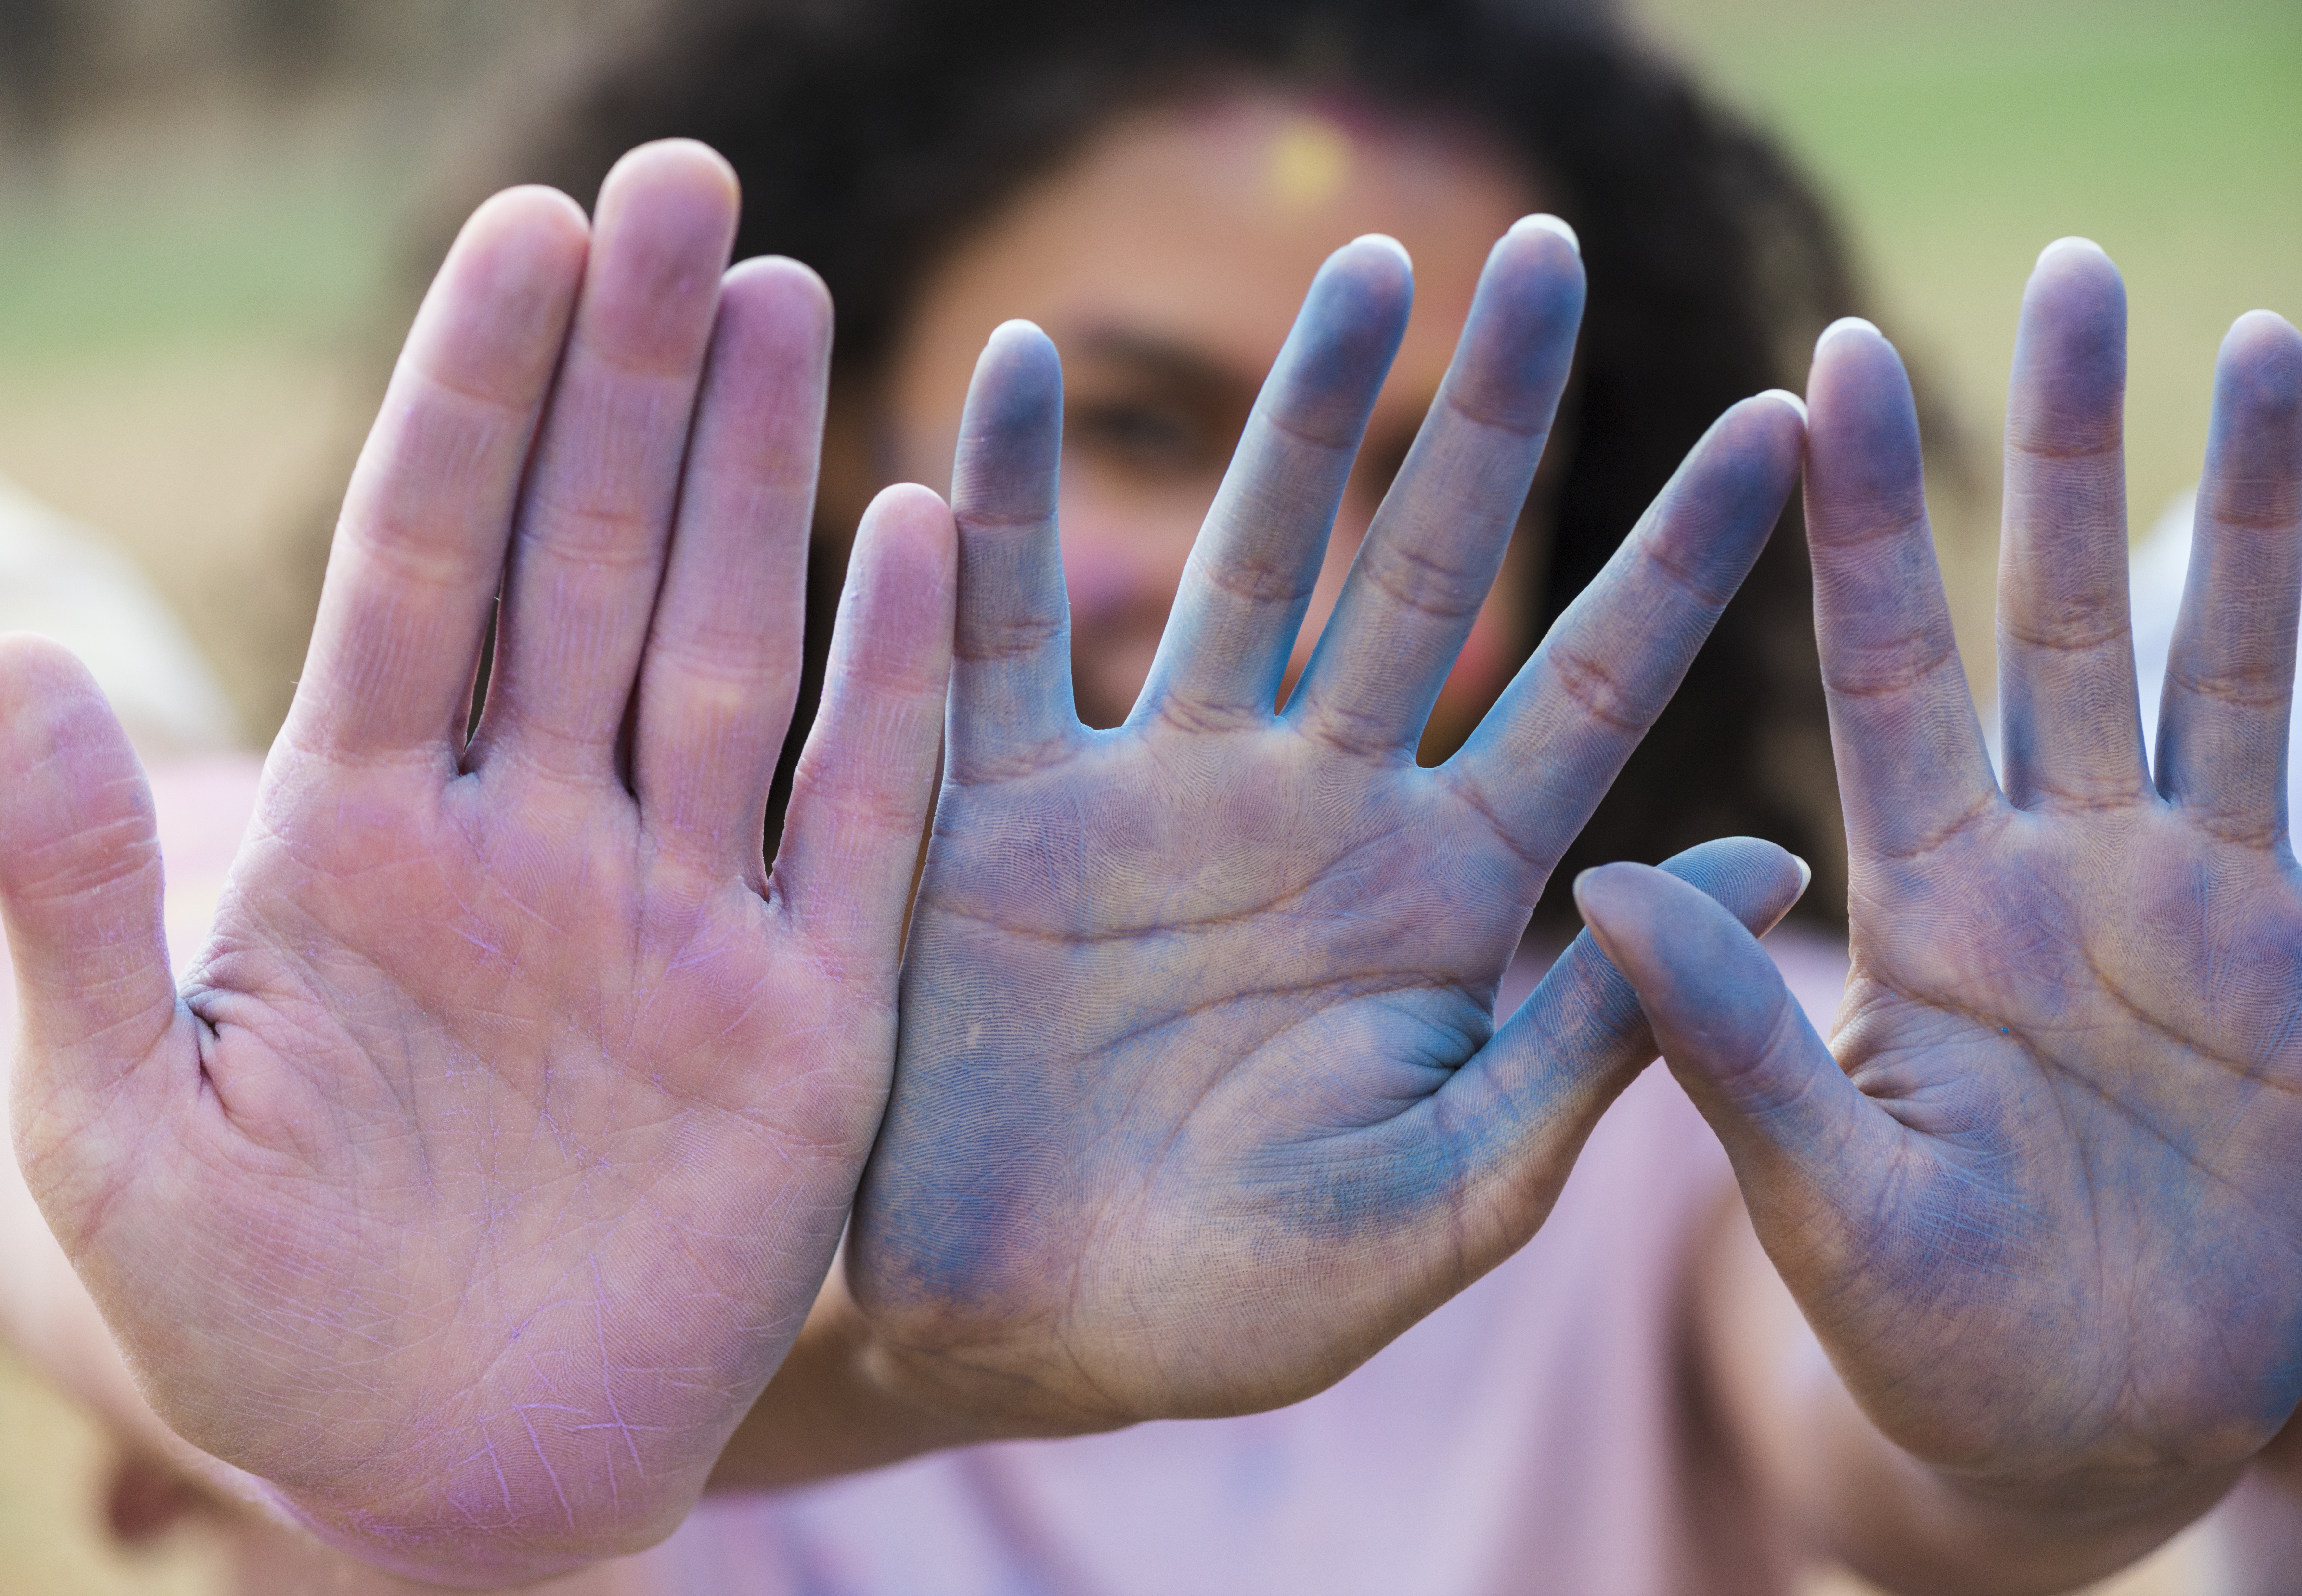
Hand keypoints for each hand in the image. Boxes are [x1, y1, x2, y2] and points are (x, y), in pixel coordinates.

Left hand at [0, 142, 955, 1582]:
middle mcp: (539, 842)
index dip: (472, 396)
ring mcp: (681, 918)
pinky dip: (893, 684)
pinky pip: (860, 821)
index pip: (425, 564)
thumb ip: (61, 897)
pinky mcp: (803, 1016)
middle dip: (630, 376)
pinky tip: (915, 528)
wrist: (430, 1467)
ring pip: (726, 649)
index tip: (520, 229)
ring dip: (754, 476)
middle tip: (678, 189)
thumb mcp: (106, 1120)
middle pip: (588, 562)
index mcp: (370, 844)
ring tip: (778, 294)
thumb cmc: (245, 1317)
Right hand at [847, 222, 1810, 1430]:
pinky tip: (1018, 366)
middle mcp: (1305, 812)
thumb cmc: (1233, 1306)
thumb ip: (1595, 1048)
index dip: (1680, 566)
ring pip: (1235, 559)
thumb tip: (1769, 861)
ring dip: (1292, 414)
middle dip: (1485, 421)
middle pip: (1416, 577)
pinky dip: (1002, 502)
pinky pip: (994, 629)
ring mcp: (1150, 794)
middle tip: (1549, 251)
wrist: (1006, 1330)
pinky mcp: (993, 808)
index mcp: (1430, 904)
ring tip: (1361, 267)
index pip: (1584, 696)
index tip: (1778, 430)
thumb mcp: (1445, 1205)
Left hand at [1578, 243, 2301, 1519]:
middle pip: (2050, 623)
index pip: (1885, 676)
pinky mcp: (2299, 956)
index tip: (1828, 375)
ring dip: (2240, 507)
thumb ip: (1719, 1052)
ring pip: (2211, 660)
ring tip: (2256, 335)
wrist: (2077, 1429)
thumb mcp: (1819, 1203)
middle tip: (2075, 273)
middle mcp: (2053, 875)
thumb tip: (1592, 886)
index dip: (1864, 529)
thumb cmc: (1929, 1343)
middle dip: (2065, 454)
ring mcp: (2188, 904)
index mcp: (1923, 917)